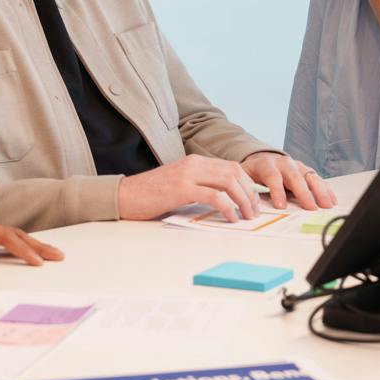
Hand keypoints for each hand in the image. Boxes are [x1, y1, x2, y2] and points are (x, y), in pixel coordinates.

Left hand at [0, 204, 63, 268]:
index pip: (4, 237)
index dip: (22, 249)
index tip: (36, 261)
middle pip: (15, 234)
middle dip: (37, 245)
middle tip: (57, 255)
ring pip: (11, 236)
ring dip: (31, 245)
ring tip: (50, 253)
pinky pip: (3, 240)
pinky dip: (19, 245)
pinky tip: (28, 251)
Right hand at [118, 155, 260, 221]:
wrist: (125, 195)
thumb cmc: (152, 194)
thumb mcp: (181, 185)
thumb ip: (201, 186)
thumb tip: (224, 200)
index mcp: (196, 161)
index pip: (231, 167)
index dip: (247, 183)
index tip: (253, 199)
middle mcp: (194, 164)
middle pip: (234, 173)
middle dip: (249, 192)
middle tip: (254, 210)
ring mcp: (188, 174)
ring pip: (228, 182)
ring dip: (243, 200)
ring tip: (247, 216)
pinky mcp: (182, 189)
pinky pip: (214, 196)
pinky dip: (227, 207)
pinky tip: (230, 218)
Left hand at [241, 152, 337, 210]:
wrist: (261, 160)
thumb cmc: (253, 173)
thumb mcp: (244, 178)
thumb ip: (247, 188)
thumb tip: (250, 202)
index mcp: (267, 164)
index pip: (273, 176)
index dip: (277, 191)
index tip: (280, 206)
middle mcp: (285, 163)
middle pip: (295, 177)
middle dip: (304, 193)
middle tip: (310, 207)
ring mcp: (298, 166)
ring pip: (310, 176)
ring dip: (319, 191)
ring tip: (326, 205)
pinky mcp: (306, 171)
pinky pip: (318, 179)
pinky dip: (326, 189)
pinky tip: (332, 199)